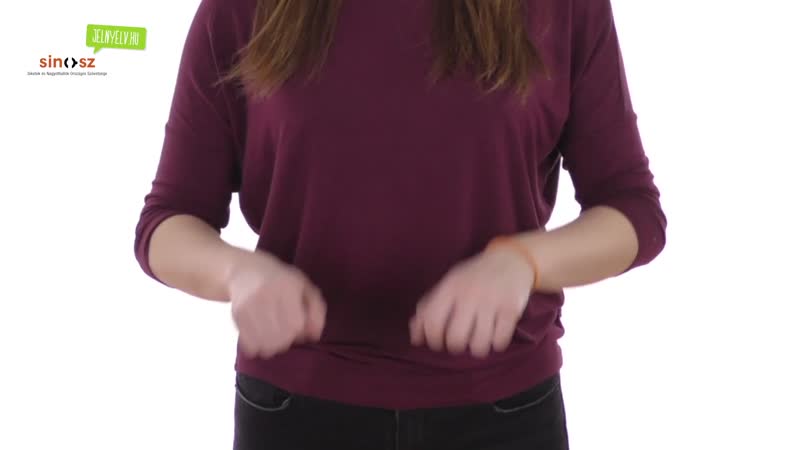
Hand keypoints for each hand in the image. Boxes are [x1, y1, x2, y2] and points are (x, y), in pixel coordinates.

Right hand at [226, 250, 326, 358]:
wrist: (244, 269)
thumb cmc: (281, 280)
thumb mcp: (304, 287)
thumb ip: (316, 310)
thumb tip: (314, 335)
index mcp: (286, 287)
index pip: (296, 324)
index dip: (300, 331)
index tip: (298, 325)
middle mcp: (266, 295)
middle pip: (282, 337)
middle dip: (288, 340)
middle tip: (286, 332)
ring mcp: (249, 306)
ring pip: (266, 344)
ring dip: (273, 346)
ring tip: (274, 336)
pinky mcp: (236, 315)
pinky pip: (250, 345)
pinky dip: (258, 347)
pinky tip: (261, 337)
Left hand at [409, 245, 534, 357]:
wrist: (511, 259)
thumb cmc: (474, 276)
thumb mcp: (449, 284)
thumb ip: (428, 308)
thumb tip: (414, 338)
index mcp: (450, 287)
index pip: (432, 323)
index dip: (432, 340)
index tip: (438, 343)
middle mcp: (470, 294)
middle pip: (455, 339)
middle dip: (455, 347)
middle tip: (459, 343)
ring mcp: (492, 302)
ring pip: (478, 345)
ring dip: (477, 348)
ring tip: (478, 341)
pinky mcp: (511, 309)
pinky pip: (499, 342)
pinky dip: (496, 344)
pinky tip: (495, 335)